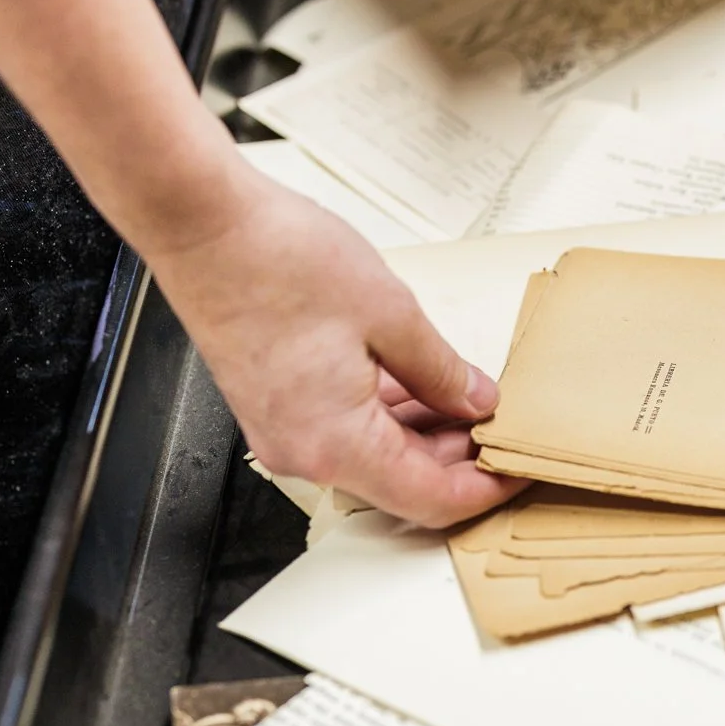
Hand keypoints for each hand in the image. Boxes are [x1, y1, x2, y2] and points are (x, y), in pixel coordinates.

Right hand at [145, 166, 525, 527]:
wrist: (201, 225)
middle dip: (461, 456)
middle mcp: (304, 451)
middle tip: (508, 422)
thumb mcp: (392, 314)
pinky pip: (347, 428)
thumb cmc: (277, 261)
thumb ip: (442, 370)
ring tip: (473, 393)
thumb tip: (476, 401)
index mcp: (336, 444)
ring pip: (376, 454)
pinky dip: (390, 412)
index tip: (522, 469)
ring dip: (427, 432)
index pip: (431, 500)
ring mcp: (284, 430)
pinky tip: (422, 379)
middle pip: (403, 482)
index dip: (485, 491)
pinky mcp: (276, 404)